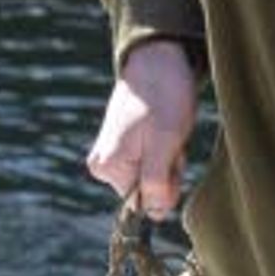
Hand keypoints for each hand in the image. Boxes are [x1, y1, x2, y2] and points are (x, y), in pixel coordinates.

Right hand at [84, 38, 199, 216]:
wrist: (158, 60)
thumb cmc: (163, 97)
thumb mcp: (166, 143)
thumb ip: (157, 183)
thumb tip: (156, 215)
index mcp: (108, 167)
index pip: (145, 203)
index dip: (167, 183)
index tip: (169, 153)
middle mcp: (103, 166)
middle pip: (147, 191)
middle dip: (169, 171)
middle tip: (171, 139)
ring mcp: (111, 156)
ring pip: (153, 177)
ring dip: (169, 159)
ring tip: (168, 130)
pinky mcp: (122, 147)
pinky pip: (151, 163)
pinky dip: (164, 151)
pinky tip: (164, 129)